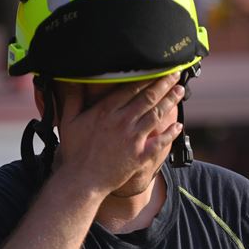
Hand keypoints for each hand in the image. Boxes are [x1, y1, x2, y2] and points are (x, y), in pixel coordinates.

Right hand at [53, 72, 184, 195]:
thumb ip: (72, 98)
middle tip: (175, 73)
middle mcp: (122, 121)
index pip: (131, 87)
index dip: (147, 76)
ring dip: (170, 101)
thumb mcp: (68, 122)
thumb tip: (70, 78)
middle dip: (164, 83)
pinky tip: (179, 125)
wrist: (82, 181)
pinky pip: (160, 142)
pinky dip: (170, 133)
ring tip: (180, 90)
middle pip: (148, 97)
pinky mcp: (140, 156)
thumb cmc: (74, 152)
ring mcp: (133, 139)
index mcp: (106, 111)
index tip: (156, 67)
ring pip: (156, 114)